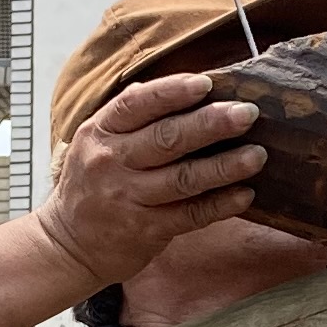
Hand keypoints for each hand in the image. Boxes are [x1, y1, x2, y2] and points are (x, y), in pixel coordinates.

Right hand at [32, 72, 265, 287]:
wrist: (69, 243)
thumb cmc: (94, 183)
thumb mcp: (98, 142)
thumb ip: (132, 115)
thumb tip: (183, 84)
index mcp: (101, 132)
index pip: (136, 104)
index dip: (172, 92)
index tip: (207, 84)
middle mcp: (111, 163)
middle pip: (166, 139)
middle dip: (211, 124)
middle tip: (248, 114)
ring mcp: (128, 199)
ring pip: (183, 178)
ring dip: (225, 166)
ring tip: (258, 155)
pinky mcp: (145, 231)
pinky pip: (190, 215)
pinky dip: (220, 205)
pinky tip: (246, 194)